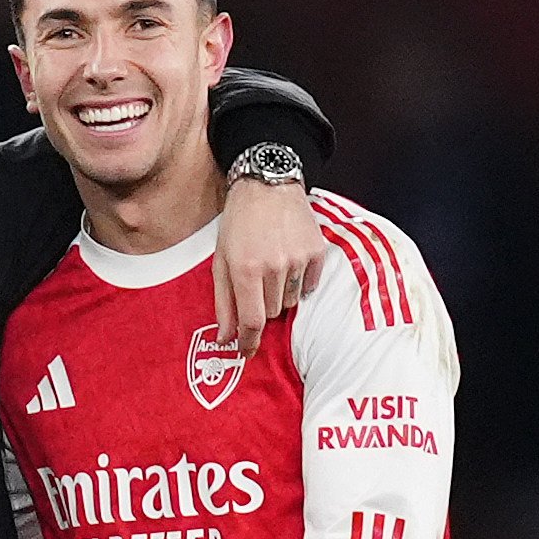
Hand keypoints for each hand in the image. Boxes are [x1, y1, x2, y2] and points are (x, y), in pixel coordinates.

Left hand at [212, 178, 325, 355]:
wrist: (268, 186)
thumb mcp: (221, 260)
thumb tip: (225, 338)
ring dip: (280, 293)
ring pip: (291, 301)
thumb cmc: (239, 223)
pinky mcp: (317, 252)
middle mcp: (274, 267)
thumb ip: (223, 302)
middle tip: (256, 284)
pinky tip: (288, 261)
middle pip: (272, 313)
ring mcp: (298, 259)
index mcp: (246, 269)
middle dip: (262, 306)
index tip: (247, 352)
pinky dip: (299, 281)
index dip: (249, 342)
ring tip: (271, 267)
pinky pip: (309, 285)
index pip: (252, 322)